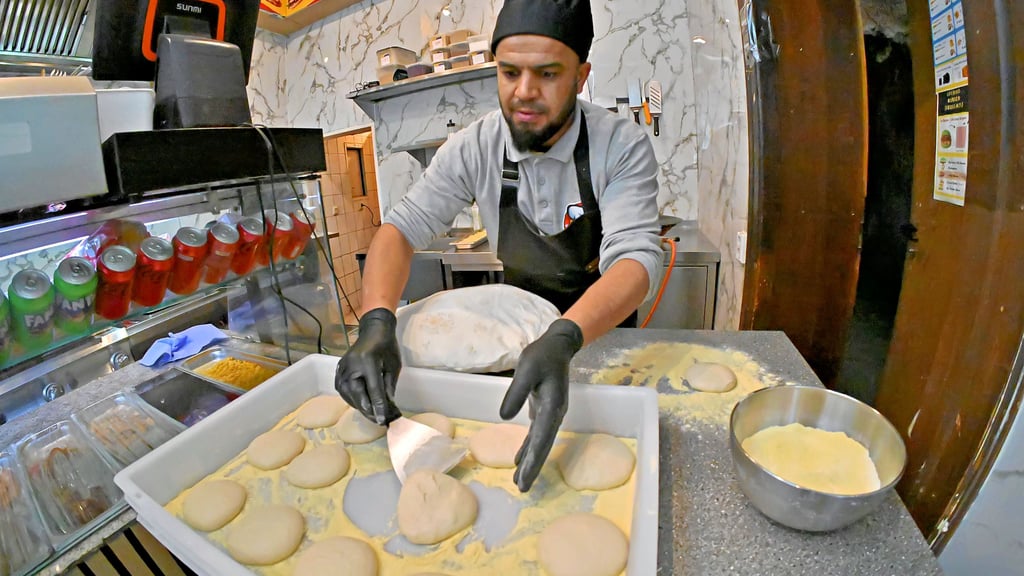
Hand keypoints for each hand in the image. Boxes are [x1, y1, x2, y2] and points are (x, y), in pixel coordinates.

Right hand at [334, 308, 401, 424]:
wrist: (373, 330)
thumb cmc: (387, 346)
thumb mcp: (393, 366)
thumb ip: (388, 387)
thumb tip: (387, 408)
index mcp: (368, 361)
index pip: (373, 390)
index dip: (378, 407)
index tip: (383, 421)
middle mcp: (351, 365)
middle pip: (358, 395)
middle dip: (369, 410)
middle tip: (379, 421)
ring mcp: (342, 368)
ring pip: (349, 396)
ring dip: (361, 407)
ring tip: (373, 414)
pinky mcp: (338, 371)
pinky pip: (344, 391)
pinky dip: (353, 399)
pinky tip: (363, 404)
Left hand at [499, 319, 583, 491]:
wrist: (557, 346)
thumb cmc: (541, 355)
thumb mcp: (526, 369)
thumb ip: (516, 392)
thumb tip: (503, 417)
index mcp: (552, 407)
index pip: (542, 439)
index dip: (533, 460)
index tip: (525, 477)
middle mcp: (554, 414)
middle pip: (543, 446)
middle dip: (533, 468)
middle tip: (522, 488)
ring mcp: (550, 414)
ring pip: (540, 443)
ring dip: (530, 461)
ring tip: (519, 482)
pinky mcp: (544, 411)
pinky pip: (536, 435)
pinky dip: (528, 448)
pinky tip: (518, 461)